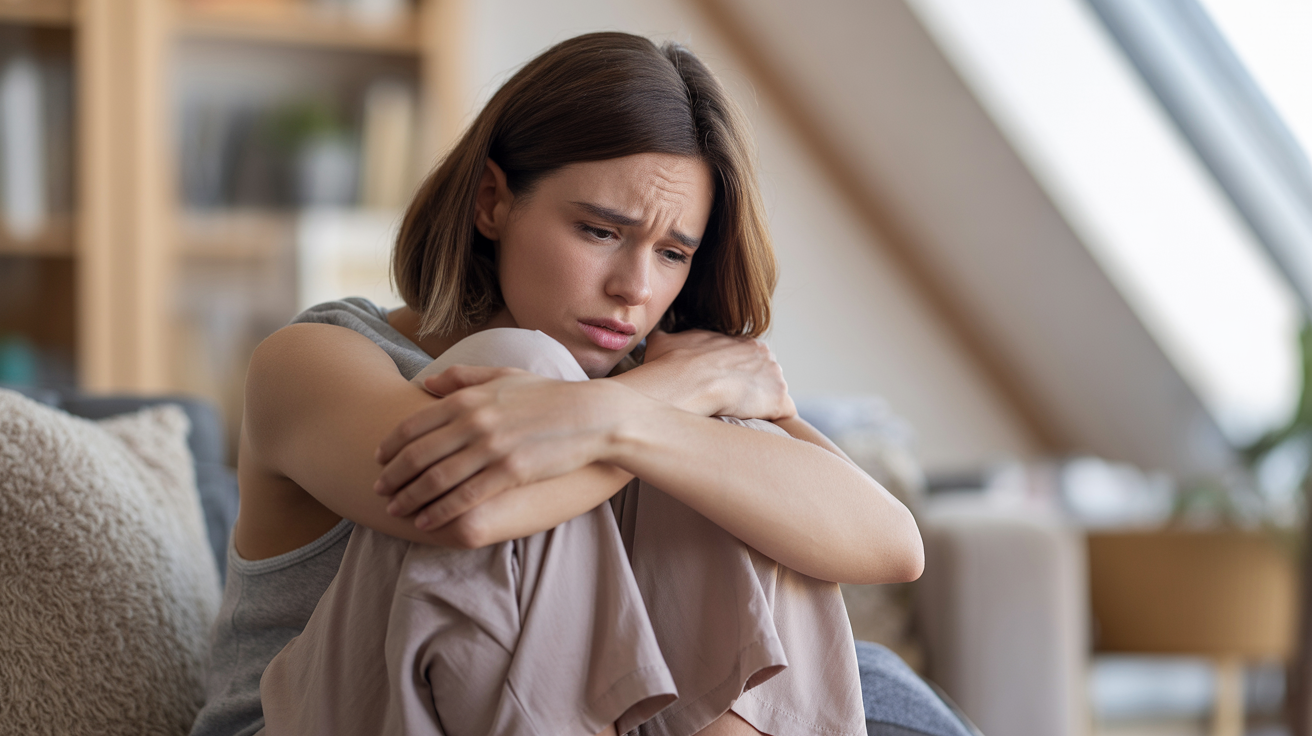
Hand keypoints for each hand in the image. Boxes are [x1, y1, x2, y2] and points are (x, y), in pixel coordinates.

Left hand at [372, 365, 630, 529]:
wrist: (591, 415)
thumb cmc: (548, 396)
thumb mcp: (505, 376)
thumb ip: (463, 378)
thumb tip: (427, 384)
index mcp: (468, 398)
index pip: (414, 425)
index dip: (390, 446)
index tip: (379, 460)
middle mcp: (474, 422)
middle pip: (418, 455)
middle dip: (393, 477)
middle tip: (379, 490)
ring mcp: (491, 448)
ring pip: (436, 480)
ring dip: (410, 498)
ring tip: (396, 510)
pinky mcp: (510, 472)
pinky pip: (464, 497)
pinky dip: (439, 512)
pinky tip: (426, 522)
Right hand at [641, 329, 795, 420]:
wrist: (682, 384)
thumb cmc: (671, 365)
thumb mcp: (664, 342)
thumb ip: (670, 339)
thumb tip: (658, 338)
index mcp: (742, 342)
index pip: (748, 361)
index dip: (735, 379)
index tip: (723, 390)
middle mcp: (765, 354)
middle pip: (765, 376)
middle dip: (752, 391)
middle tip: (731, 406)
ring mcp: (775, 376)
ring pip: (773, 394)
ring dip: (762, 407)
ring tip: (741, 420)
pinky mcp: (779, 399)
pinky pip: (785, 412)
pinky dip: (775, 420)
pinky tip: (760, 429)